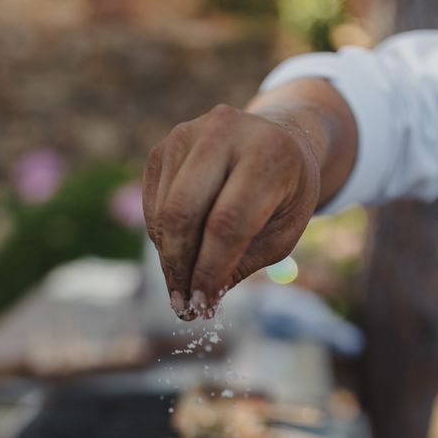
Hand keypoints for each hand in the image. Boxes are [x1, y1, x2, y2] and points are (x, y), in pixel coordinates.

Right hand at [142, 103, 321, 319]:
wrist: (276, 141)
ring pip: (163, 210)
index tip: (203, 305)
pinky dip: (161, 235)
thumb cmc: (285, 193)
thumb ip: (243, 263)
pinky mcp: (165, 145)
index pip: (227, 222)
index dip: (210, 269)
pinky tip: (180, 250)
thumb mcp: (283, 231)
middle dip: (180, 266)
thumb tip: (200, 299)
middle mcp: (224, 132)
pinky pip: (152, 202)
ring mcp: (188, 134)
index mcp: (268, 153)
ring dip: (169, 255)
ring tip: (183, 282)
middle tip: (183, 304)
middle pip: (183, 212)